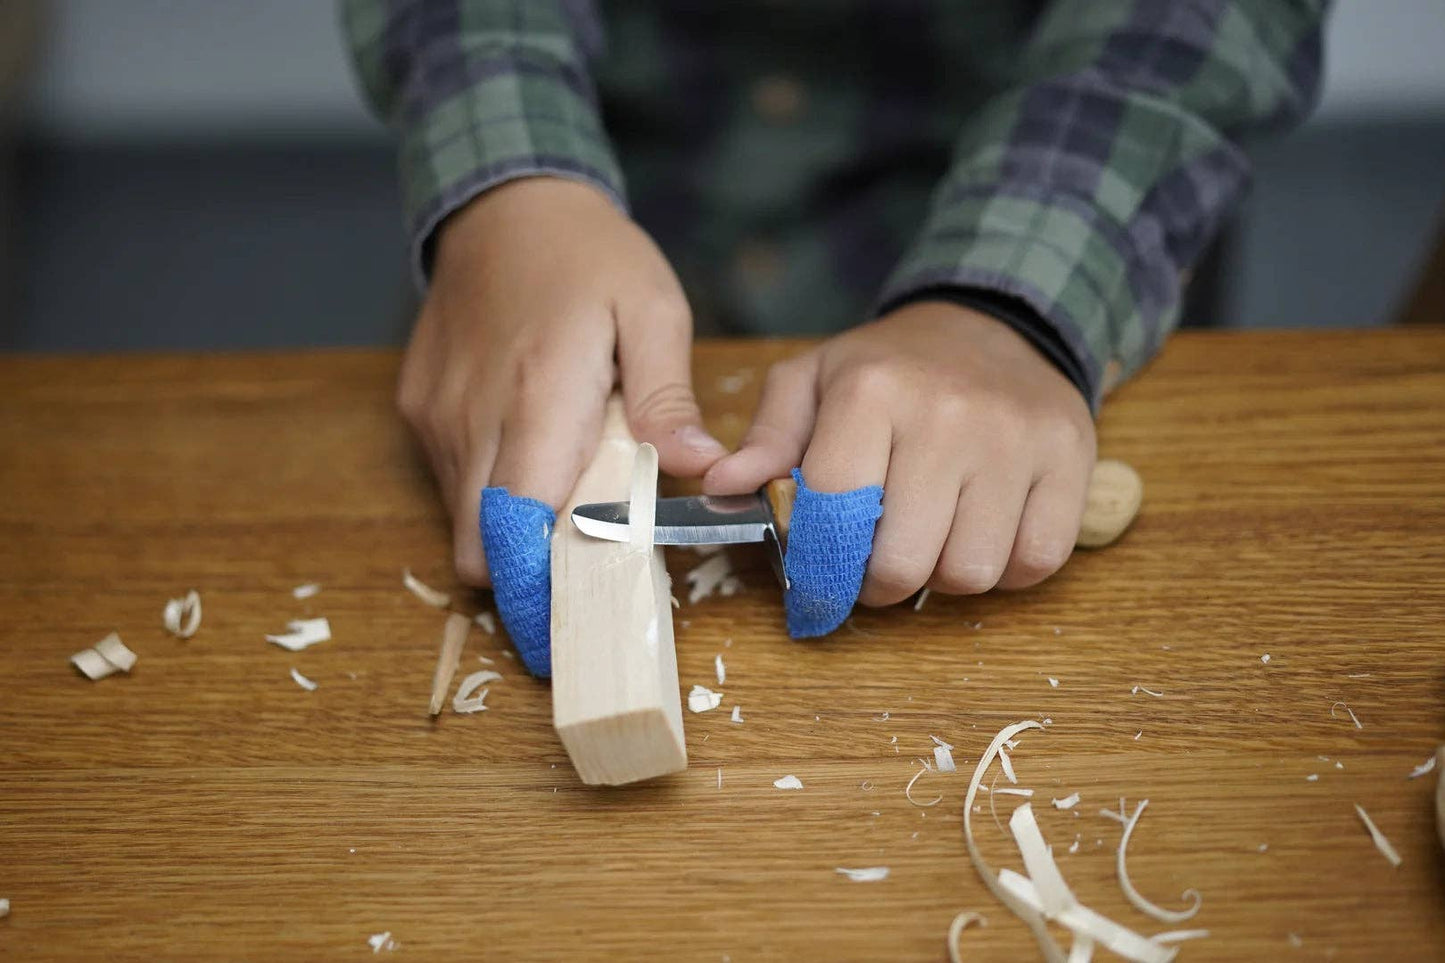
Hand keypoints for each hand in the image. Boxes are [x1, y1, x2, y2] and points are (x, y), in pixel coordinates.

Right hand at [398, 177, 727, 585]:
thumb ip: (669, 397)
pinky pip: (448, 479)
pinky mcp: (418, 408)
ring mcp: (435, 416)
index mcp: (538, 399)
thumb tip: (704, 469)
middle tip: (581, 570)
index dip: (537, 589)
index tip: (573, 620)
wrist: (504, 202)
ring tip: (566, 498)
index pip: (516, 530)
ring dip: (509, 529)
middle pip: (478, 548)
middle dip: (524, 575)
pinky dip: (487, 491)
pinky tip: (532, 455)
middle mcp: (471, 418)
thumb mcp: (652, 310)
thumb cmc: (590, 257)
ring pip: (460, 519)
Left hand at [703, 301, 1095, 603]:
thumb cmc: (893, 367)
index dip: (819, 565)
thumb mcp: (815, 381)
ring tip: (931, 540)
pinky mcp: (1071, 461)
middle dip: (879, 583)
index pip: (835, 516)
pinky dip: (1006, 570)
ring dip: (943, 579)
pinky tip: (982, 534)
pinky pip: (1036, 562)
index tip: (817, 580)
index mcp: (872, 393)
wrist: (995, 325)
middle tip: (874, 565)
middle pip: (904, 563)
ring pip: (971, 574)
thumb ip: (767, 438)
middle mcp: (948, 415)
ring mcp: (1017, 440)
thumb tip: (719, 485)